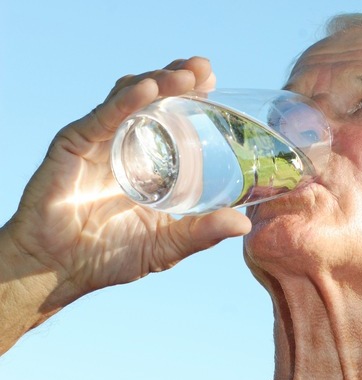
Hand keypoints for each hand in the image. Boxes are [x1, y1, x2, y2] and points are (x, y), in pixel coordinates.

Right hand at [1, 57, 250, 323]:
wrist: (59, 269)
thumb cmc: (110, 257)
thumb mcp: (166, 245)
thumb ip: (202, 233)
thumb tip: (244, 225)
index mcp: (149, 163)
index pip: (172, 119)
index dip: (192, 98)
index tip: (214, 84)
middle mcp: (126, 145)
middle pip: (154, 101)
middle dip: (180, 80)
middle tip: (204, 69)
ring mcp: (101, 142)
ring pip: (129, 99)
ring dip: (159, 82)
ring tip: (186, 75)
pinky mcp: (75, 145)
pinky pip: (102, 117)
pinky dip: (125, 101)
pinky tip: (147, 88)